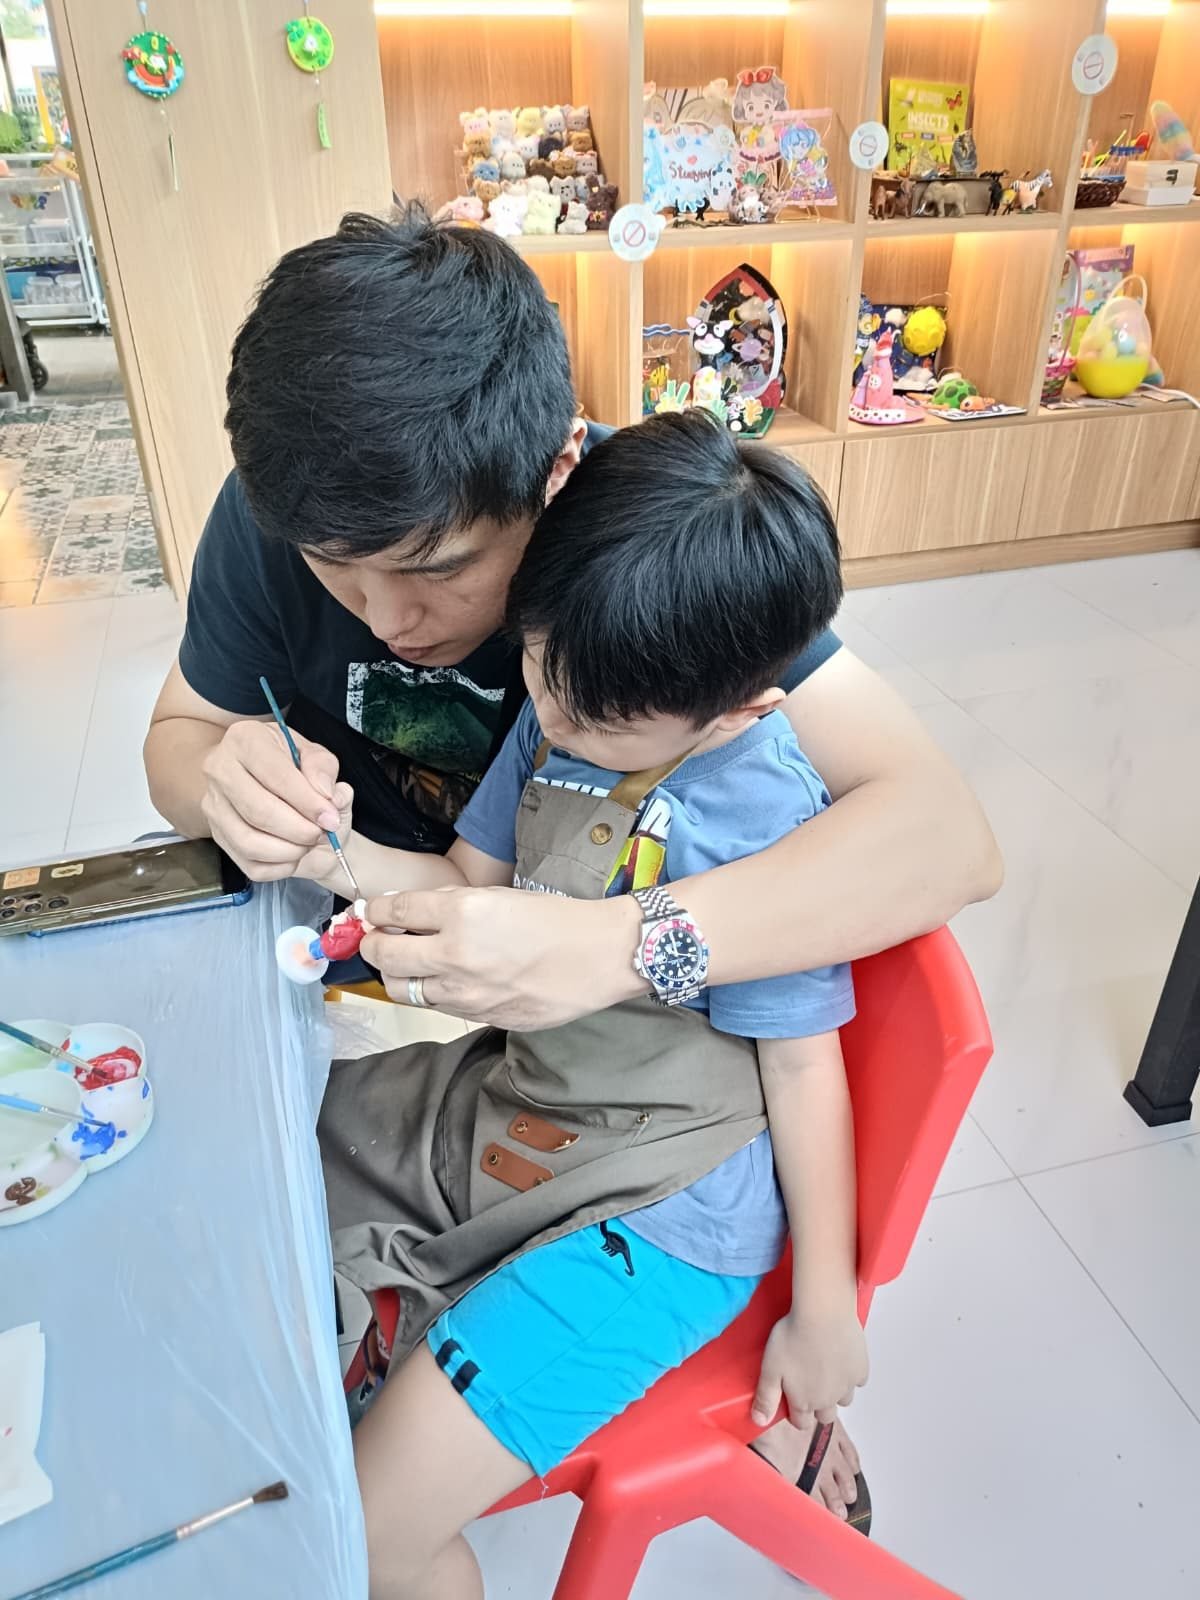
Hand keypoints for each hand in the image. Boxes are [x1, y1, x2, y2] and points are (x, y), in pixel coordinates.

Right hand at [200, 719, 352, 882]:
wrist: (272, 787)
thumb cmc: (296, 770)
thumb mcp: (316, 757)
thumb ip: (323, 769)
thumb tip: (325, 796)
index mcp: (245, 740)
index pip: (276, 775)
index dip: (308, 802)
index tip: (331, 818)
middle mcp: (220, 770)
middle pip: (259, 811)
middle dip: (299, 829)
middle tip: (323, 832)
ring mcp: (213, 806)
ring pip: (249, 842)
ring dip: (289, 850)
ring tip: (309, 842)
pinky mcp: (217, 837)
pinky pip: (249, 864)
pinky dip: (279, 866)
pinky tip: (293, 853)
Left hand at [360, 886, 642, 1027]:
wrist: (599, 957)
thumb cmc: (554, 918)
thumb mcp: (498, 895)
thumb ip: (450, 905)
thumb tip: (407, 911)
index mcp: (462, 913)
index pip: (393, 911)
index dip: (373, 910)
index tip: (369, 912)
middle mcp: (456, 954)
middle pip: (384, 955)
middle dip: (372, 944)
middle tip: (375, 939)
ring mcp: (465, 992)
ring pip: (402, 990)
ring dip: (396, 974)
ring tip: (407, 963)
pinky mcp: (478, 1017)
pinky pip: (435, 1007)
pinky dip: (429, 992)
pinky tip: (443, 979)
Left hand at [751, 1307, 867, 1433]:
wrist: (823, 1313)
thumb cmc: (793, 1337)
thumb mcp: (770, 1368)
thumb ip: (766, 1397)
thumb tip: (759, 1421)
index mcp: (804, 1401)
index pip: (801, 1423)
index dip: (795, 1413)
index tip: (791, 1397)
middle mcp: (828, 1400)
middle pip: (825, 1417)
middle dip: (816, 1407)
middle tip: (808, 1384)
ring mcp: (847, 1385)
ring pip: (844, 1400)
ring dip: (836, 1393)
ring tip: (825, 1371)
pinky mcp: (861, 1369)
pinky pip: (858, 1380)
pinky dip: (851, 1374)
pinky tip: (841, 1358)